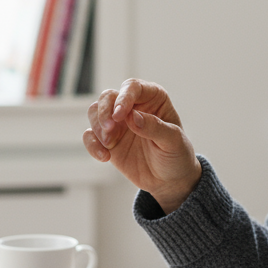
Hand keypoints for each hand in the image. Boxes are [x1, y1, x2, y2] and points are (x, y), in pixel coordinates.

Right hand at [83, 79, 201, 213]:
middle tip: (109, 130)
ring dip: (97, 127)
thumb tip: (132, 116)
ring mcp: (118, 123)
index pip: (133, 87)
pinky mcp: (108, 140)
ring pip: (95, 112)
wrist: (169, 180)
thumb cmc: (177, 155)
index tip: (120, 115)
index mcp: (153, 98)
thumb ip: (154, 127)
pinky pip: (90, 135)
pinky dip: (92, 145)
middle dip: (104, 111)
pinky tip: (104, 157)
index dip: (124, 97)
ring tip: (109, 145)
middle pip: (108, 96)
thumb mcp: (173, 141)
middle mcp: (133, 106)